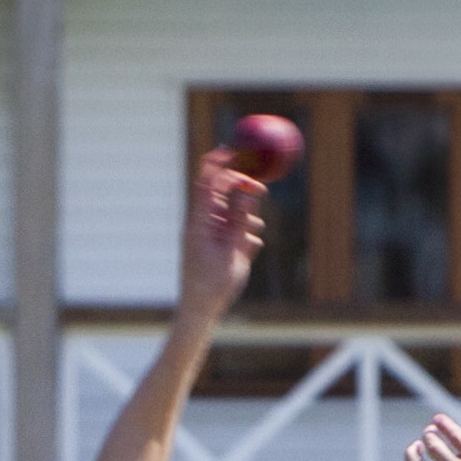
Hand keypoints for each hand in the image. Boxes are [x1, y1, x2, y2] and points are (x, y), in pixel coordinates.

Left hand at [174, 144, 266, 322]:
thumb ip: (239, 220)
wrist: (200, 310)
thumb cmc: (213, 284)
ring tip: (254, 230)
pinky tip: (249, 248)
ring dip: (245, 215)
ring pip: (229, 212)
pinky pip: (231, 230)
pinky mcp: (213, 246)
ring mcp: (206, 235)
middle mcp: (200, 225)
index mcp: (199, 223)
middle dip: (242, 190)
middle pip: (221, 194)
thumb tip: (246, 191)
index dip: (217, 164)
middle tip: (262, 191)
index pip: (206, 184)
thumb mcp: (232, 249)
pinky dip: (242, 233)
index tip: (232, 150)